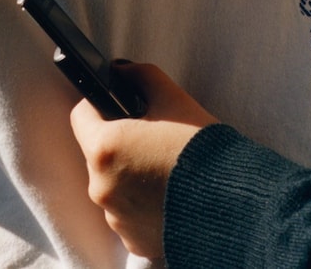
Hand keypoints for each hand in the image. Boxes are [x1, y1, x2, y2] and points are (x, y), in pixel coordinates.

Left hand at [70, 63, 216, 261]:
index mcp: (105, 148)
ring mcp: (116, 217)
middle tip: (152, 136)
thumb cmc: (199, 147)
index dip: (98, 104)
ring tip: (164, 167)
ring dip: (130, 174)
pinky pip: (128, 213)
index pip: (81, 116)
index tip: (116, 105)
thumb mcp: (172, 98)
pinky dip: (142, 202)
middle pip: (98, 153)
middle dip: (120, 142)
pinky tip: (168, 193)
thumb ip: (140, 75)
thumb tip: (120, 71)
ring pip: (113, 185)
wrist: (229, 199)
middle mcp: (102, 187)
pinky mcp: (133, 239)